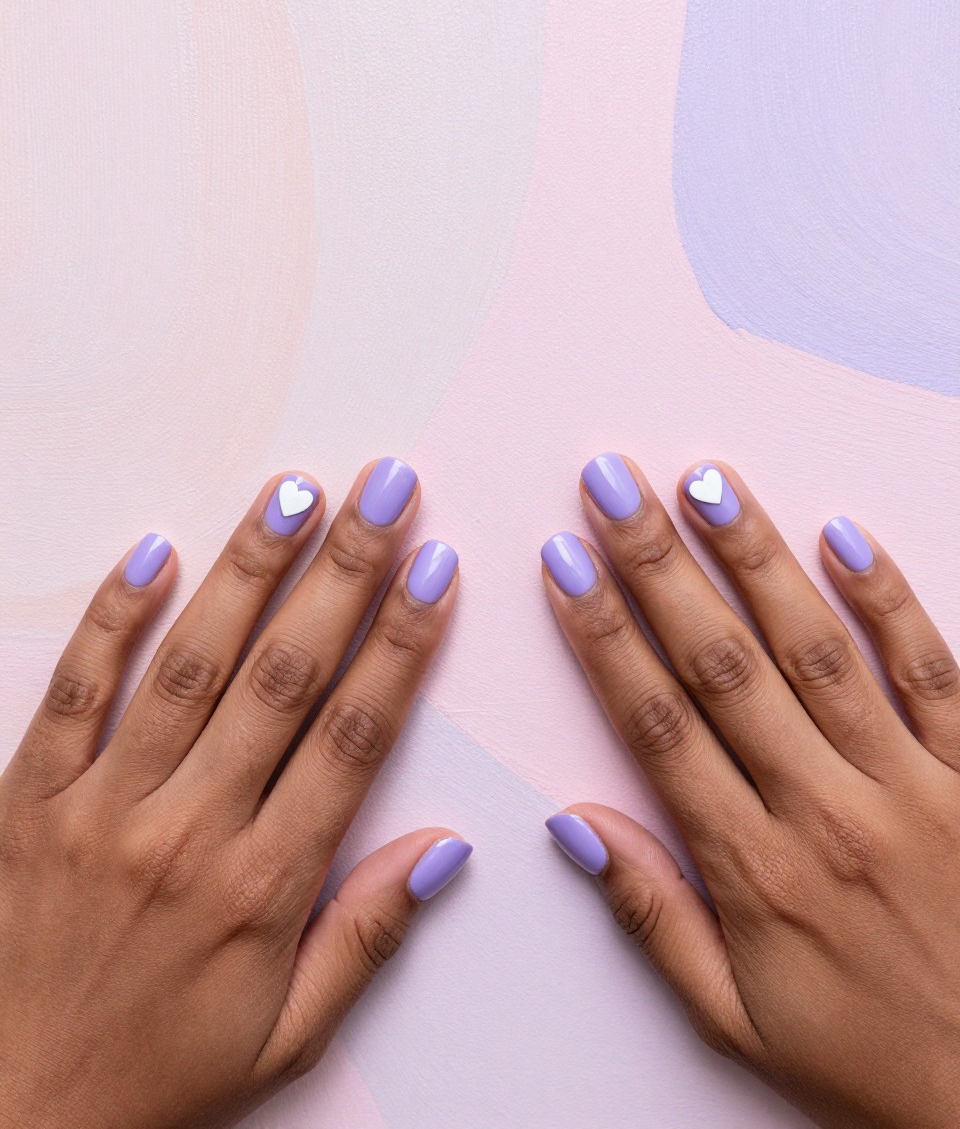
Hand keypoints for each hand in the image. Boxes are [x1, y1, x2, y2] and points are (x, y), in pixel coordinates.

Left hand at [0, 460, 468, 1128]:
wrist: (10, 1116)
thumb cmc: (157, 1077)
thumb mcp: (288, 1035)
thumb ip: (368, 936)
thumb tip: (443, 851)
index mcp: (262, 888)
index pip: (352, 738)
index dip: (401, 647)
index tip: (434, 571)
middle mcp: (188, 832)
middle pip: (284, 677)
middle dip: (344, 573)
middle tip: (384, 491)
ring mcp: (101, 808)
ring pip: (190, 665)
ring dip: (248, 570)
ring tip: (295, 495)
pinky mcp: (26, 799)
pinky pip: (75, 692)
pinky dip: (113, 618)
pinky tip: (155, 552)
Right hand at [541, 454, 959, 1128]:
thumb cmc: (866, 1058)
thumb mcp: (732, 1019)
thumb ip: (651, 915)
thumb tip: (576, 824)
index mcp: (755, 869)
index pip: (657, 726)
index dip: (603, 638)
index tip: (565, 564)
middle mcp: (826, 810)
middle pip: (723, 666)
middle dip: (657, 566)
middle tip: (612, 486)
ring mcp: (910, 786)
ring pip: (818, 651)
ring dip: (756, 559)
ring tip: (705, 484)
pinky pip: (932, 675)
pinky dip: (890, 604)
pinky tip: (844, 537)